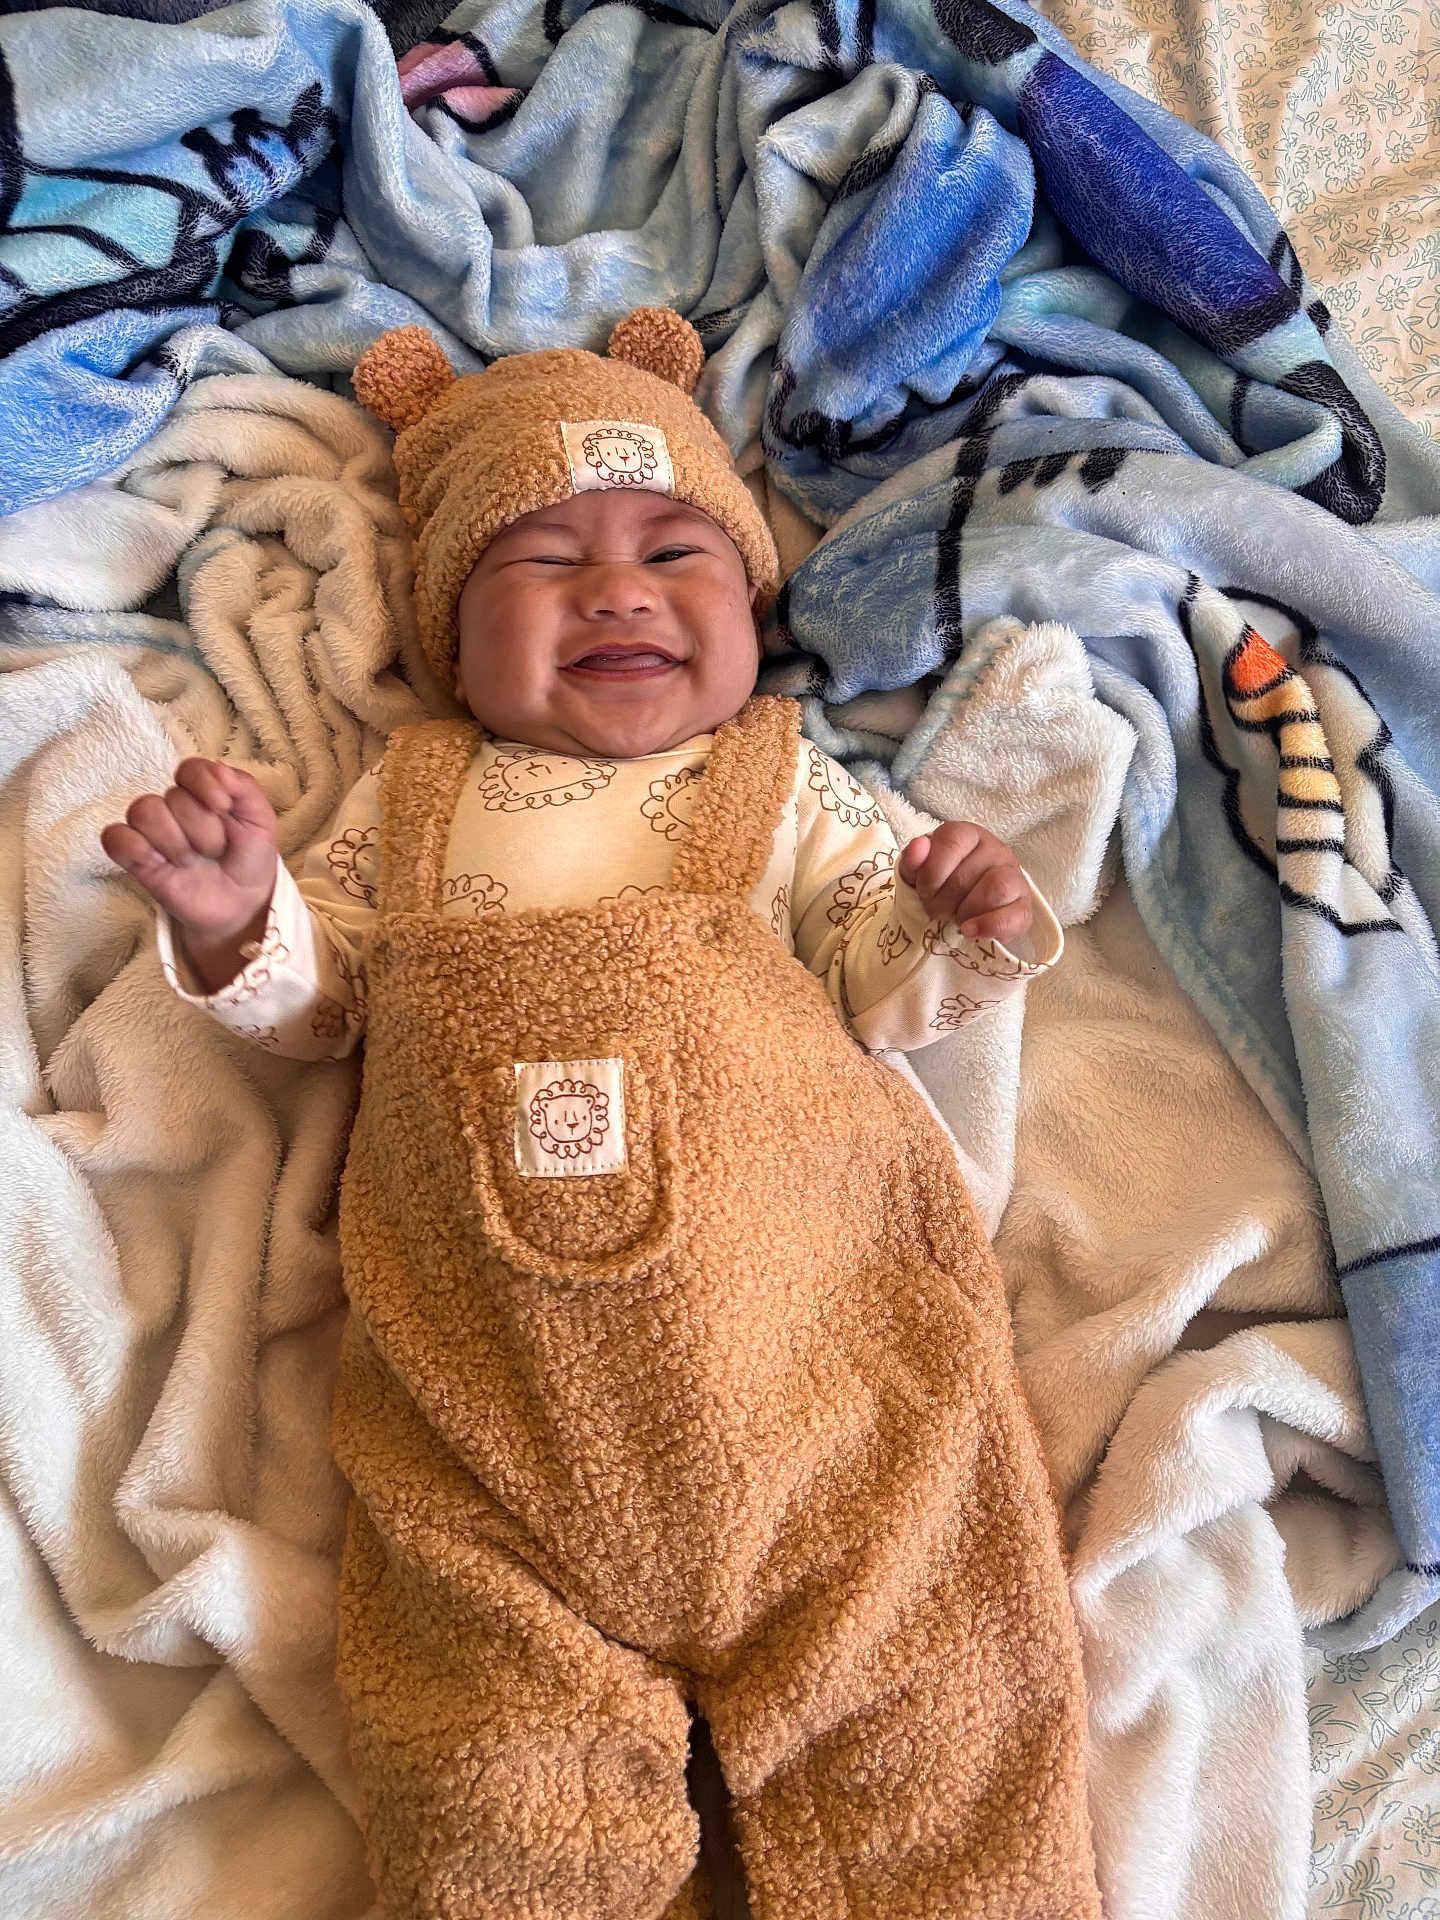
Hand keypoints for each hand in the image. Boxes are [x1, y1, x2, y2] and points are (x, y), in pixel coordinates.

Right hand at [100, 759, 278, 944]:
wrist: (241, 903)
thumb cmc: (249, 858)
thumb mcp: (261, 822)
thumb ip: (245, 789)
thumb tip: (219, 770)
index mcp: (202, 791)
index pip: (189, 769)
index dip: (205, 784)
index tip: (224, 808)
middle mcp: (173, 806)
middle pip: (173, 798)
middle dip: (202, 829)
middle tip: (215, 850)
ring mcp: (152, 831)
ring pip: (144, 812)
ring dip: (175, 842)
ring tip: (190, 862)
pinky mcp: (135, 857)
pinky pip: (115, 838)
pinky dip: (135, 847)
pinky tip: (158, 863)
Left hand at [896, 821, 1031, 944]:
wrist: (960, 914)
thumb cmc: (938, 888)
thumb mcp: (916, 874)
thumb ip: (912, 861)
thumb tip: (918, 846)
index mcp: (968, 835)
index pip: (952, 841)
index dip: (932, 872)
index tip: (923, 890)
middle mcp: (996, 850)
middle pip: (968, 874)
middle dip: (942, 901)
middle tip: (935, 911)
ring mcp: (1014, 876)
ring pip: (996, 888)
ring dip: (966, 911)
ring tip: (955, 920)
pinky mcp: (1024, 907)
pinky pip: (1014, 916)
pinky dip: (989, 926)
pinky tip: (970, 931)